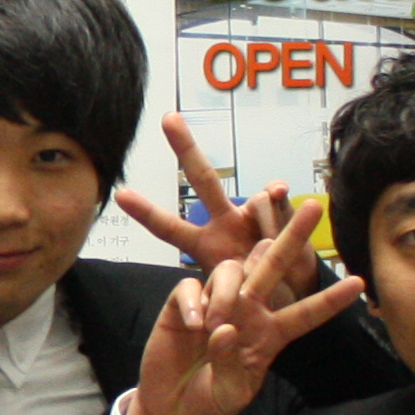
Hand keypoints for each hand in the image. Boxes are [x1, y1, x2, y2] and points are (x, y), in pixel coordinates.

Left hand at [113, 110, 323, 300]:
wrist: (294, 297)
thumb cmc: (256, 295)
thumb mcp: (237, 295)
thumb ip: (231, 278)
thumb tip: (247, 249)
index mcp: (203, 244)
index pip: (169, 227)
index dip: (146, 212)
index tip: (119, 193)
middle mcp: (224, 220)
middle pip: (203, 179)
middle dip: (186, 147)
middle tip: (169, 118)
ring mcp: (252, 214)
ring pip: (259, 196)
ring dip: (268, 222)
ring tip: (272, 250)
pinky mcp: (281, 212)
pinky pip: (279, 200)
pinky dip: (284, 207)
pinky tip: (293, 205)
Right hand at [127, 211, 367, 414]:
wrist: (170, 407)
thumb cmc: (210, 403)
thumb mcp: (231, 395)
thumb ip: (233, 364)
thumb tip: (225, 329)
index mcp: (270, 334)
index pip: (306, 314)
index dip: (330, 300)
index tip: (359, 283)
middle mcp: (248, 312)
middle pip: (273, 267)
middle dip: (293, 236)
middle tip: (312, 207)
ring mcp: (217, 305)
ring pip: (232, 271)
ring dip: (226, 290)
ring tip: (215, 322)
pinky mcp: (184, 305)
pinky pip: (190, 288)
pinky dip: (194, 301)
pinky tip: (194, 324)